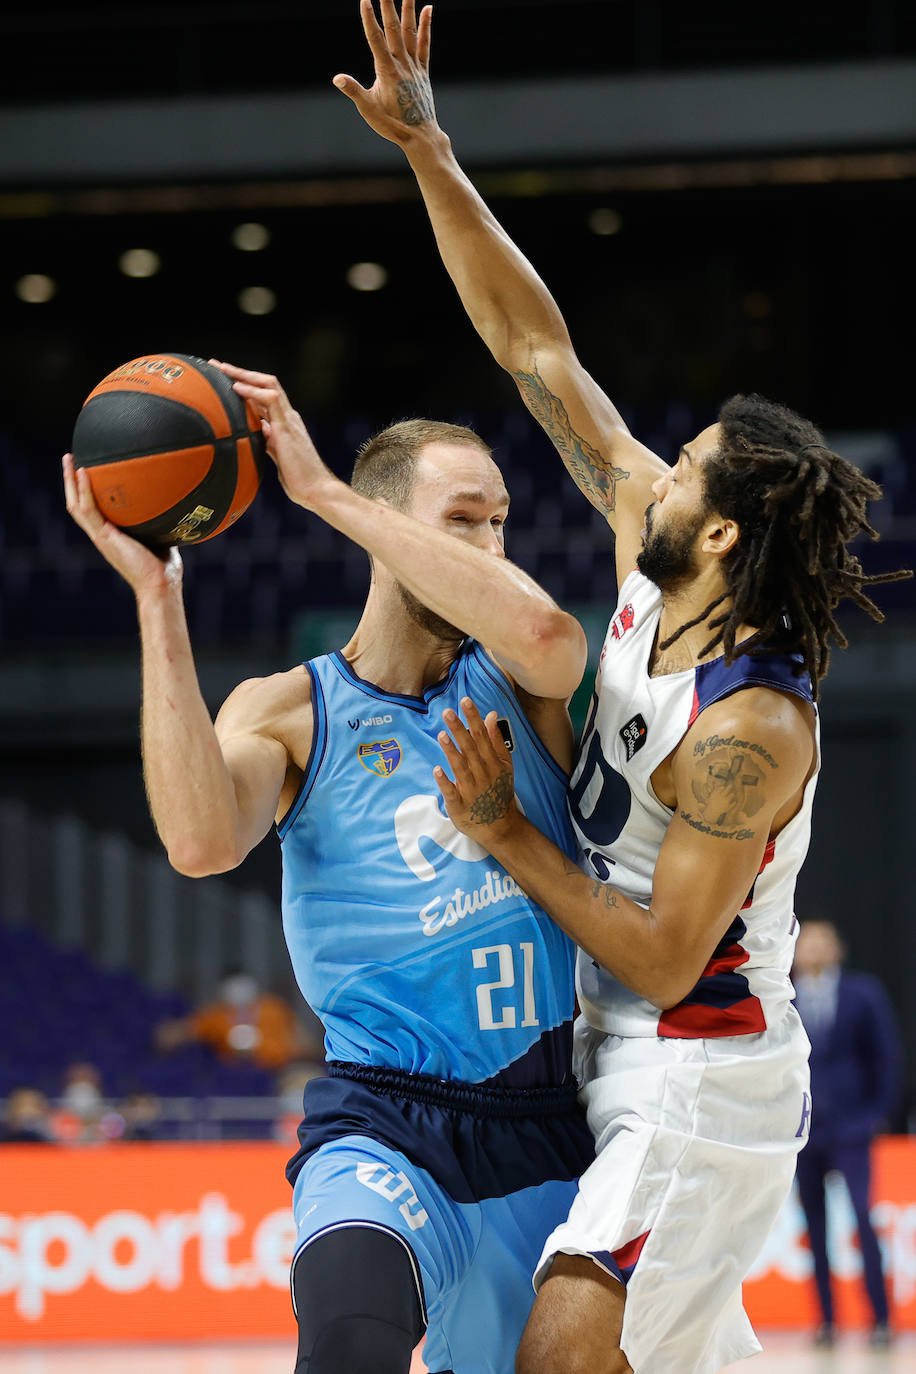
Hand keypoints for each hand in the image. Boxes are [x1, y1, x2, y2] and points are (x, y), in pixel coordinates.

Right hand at [62, 452, 181, 595]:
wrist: (160, 585)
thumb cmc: (164, 567)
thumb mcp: (161, 536)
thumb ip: (160, 520)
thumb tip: (173, 502)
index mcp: (111, 534)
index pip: (91, 508)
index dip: (85, 490)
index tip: (87, 469)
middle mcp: (101, 534)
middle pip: (77, 503)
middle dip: (71, 481)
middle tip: (70, 457)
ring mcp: (100, 536)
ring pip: (76, 505)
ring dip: (70, 481)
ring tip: (68, 458)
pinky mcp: (104, 537)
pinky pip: (88, 510)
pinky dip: (84, 491)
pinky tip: (82, 473)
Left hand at [209, 361, 337, 511]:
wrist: (316, 490)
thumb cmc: (298, 479)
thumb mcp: (276, 456)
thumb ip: (267, 441)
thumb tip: (253, 433)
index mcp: (284, 423)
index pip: (263, 395)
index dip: (244, 384)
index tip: (223, 379)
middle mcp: (288, 417)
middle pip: (265, 383)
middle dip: (241, 372)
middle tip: (217, 366)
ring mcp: (288, 420)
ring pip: (269, 385)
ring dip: (244, 375)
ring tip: (224, 370)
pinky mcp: (287, 429)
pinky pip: (271, 400)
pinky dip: (253, 391)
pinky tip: (237, 388)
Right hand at [332, 0, 436, 147]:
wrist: (420, 136)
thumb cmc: (392, 125)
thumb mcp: (369, 110)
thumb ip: (354, 91)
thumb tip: (337, 79)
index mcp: (386, 71)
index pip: (375, 39)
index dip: (369, 18)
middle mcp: (401, 64)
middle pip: (392, 28)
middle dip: (387, 4)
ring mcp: (414, 66)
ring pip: (410, 31)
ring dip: (408, 8)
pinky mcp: (422, 71)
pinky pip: (424, 43)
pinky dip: (426, 25)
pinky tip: (428, 8)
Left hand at [435, 698, 521, 848]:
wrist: (500, 827)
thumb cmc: (499, 791)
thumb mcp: (504, 765)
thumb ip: (496, 740)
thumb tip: (491, 714)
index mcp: (493, 763)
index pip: (483, 737)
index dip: (474, 719)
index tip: (465, 701)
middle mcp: (483, 774)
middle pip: (470, 750)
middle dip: (460, 731)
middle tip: (447, 713)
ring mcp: (471, 791)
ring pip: (461, 768)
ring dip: (452, 752)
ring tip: (442, 735)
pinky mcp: (460, 806)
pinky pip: (452, 793)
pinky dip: (445, 782)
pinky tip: (437, 770)